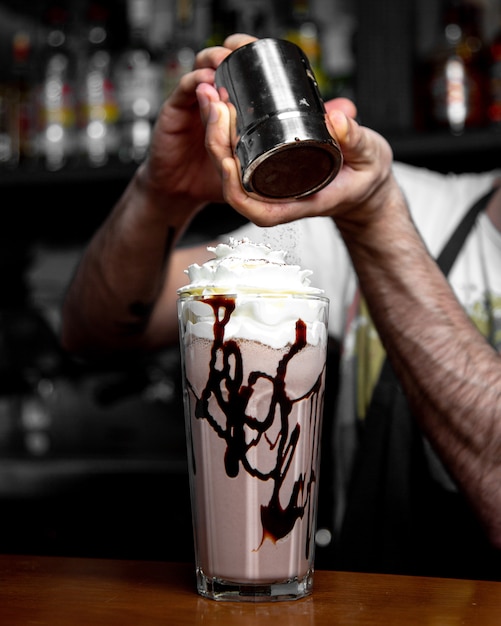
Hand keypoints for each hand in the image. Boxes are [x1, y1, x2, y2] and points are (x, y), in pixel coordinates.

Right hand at [138, 34, 256, 209]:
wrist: (181, 192)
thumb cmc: (212, 177)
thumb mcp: (246, 164)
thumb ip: (264, 152)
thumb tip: (293, 148)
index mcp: (231, 108)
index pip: (243, 72)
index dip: (253, 58)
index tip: (269, 56)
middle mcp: (211, 99)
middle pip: (222, 60)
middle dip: (235, 50)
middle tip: (247, 51)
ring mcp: (192, 102)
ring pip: (202, 67)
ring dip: (215, 60)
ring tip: (226, 62)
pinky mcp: (174, 111)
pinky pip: (184, 90)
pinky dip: (196, 83)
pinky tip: (207, 86)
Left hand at [200, 74, 397, 227]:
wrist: (365, 184)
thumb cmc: (365, 180)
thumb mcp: (369, 159)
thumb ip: (356, 140)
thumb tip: (337, 118)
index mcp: (297, 204)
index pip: (255, 209)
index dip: (233, 188)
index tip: (226, 159)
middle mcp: (277, 197)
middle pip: (233, 184)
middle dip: (217, 147)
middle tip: (216, 107)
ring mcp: (270, 183)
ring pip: (231, 167)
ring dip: (216, 134)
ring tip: (213, 98)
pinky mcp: (268, 165)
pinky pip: (239, 154)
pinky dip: (226, 131)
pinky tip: (223, 104)